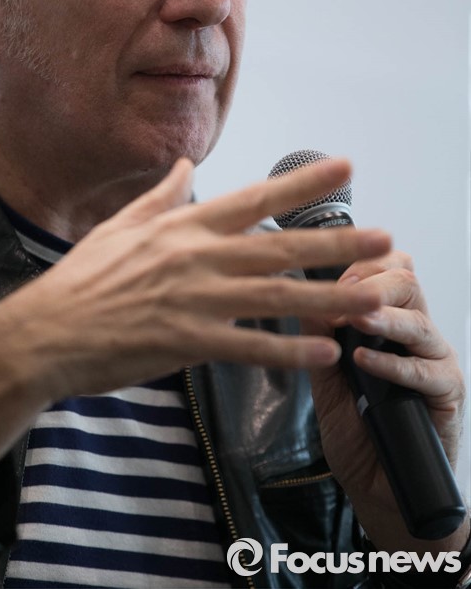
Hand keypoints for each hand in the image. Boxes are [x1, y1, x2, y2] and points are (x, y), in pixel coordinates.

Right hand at [0, 156, 391, 469]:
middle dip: (335, 241)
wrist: (46, 331)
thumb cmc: (81, 278)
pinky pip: (247, 345)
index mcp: (182, 226)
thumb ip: (162, 195)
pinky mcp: (185, 342)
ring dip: (328, 297)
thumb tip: (186, 163)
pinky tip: (323, 353)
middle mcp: (195, 256)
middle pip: (278, 246)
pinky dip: (287, 350)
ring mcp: (192, 299)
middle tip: (383, 237)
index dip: (302, 182)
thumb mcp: (121, 225)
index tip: (344, 168)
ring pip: (274, 295)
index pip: (254, 198)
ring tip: (373, 297)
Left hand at [305, 254, 467, 549]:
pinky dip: (393, 365)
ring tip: (358, 320)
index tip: (332, 271)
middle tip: (347, 289)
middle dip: (376, 280)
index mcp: (387, 322)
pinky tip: (365, 361)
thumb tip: (304, 297)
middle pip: (408, 284)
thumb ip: (319, 339)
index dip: (361, 266)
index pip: (385, 271)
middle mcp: (414, 334)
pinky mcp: (447, 393)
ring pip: (420, 323)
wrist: (376, 485)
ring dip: (386, 318)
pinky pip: (426, 372)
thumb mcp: (325, 378)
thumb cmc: (354, 429)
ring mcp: (434, 361)